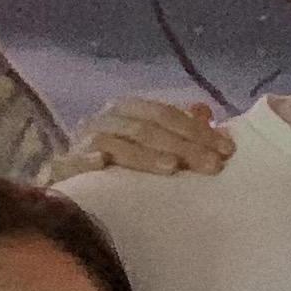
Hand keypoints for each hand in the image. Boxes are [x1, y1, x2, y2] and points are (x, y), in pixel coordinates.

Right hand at [58, 94, 234, 177]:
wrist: (70, 181)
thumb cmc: (119, 162)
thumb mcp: (153, 143)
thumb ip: (179, 126)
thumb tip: (206, 111)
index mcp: (128, 110)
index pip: (166, 114)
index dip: (198, 131)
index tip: (227, 150)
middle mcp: (105, 120)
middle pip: (146, 129)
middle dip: (182, 146)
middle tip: (213, 166)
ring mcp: (82, 142)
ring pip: (115, 142)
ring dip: (144, 155)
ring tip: (172, 169)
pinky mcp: (62, 166)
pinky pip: (73, 161)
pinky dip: (87, 160)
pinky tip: (102, 165)